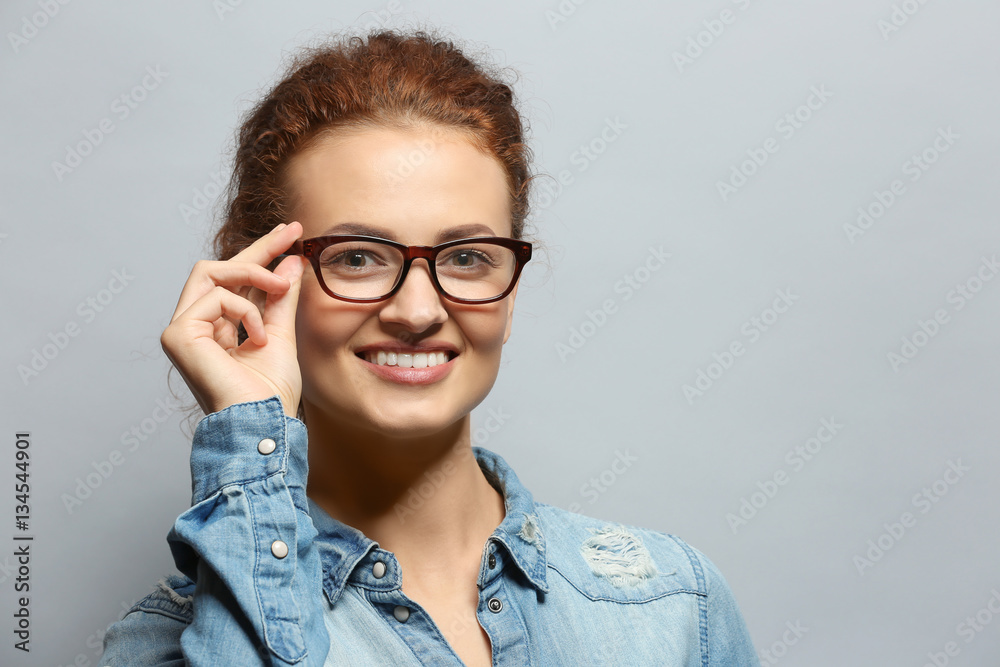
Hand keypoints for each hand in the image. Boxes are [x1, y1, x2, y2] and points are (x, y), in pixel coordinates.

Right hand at [160, 222, 305, 417]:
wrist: (261, 424)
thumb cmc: (270, 393)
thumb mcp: (282, 334)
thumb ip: (281, 298)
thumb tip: (291, 261)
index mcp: (215, 328)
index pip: (234, 280)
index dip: (262, 253)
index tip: (293, 234)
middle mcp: (193, 326)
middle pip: (218, 267)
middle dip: (259, 247)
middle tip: (293, 232)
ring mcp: (181, 330)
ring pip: (212, 272)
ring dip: (253, 274)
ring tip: (280, 290)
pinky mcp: (177, 334)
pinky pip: (216, 297)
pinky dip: (245, 311)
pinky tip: (258, 338)